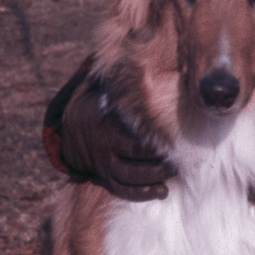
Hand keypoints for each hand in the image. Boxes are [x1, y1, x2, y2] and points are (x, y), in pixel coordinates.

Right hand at [61, 81, 177, 200]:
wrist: (74, 127)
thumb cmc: (104, 103)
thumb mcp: (108, 90)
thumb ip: (125, 85)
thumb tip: (142, 60)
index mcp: (107, 123)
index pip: (134, 134)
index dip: (156, 138)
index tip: (176, 138)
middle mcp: (104, 145)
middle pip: (134, 157)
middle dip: (158, 160)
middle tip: (180, 158)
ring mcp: (103, 164)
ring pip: (129, 177)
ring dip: (154, 178)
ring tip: (174, 174)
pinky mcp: (104, 177)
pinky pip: (122, 190)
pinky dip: (142, 193)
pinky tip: (162, 192)